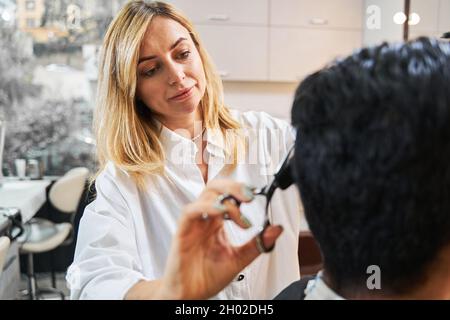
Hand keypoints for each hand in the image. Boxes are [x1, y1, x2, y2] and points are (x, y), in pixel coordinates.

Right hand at [160, 179, 283, 299]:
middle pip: (216, 187)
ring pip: (205, 195)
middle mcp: (206, 218)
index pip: (228, 195)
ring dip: (225, 199)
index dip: (242, 190)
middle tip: (250, 196)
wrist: (191, 295)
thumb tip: (277, 228)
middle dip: (234, 187)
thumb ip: (257, 243)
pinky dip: (206, 207)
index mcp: (218, 221)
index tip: (257, 195)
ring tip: (239, 216)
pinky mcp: (182, 231)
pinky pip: (190, 211)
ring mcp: (194, 223)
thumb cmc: (208, 276)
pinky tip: (220, 212)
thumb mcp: (239, 258)